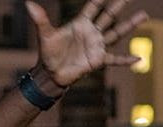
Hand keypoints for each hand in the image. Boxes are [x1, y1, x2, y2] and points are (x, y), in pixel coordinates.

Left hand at [26, 0, 148, 86]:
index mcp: (80, 24)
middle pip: (108, 16)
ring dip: (129, 25)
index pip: (93, 7)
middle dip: (118, 6)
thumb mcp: (45, 35)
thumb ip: (40, 19)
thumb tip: (28, 4)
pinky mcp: (97, 60)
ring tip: (142, 15)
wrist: (50, 74)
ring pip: (116, 33)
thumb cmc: (48, 53)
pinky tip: (138, 60)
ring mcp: (96, 45)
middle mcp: (91, 32)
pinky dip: (125, 60)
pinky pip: (114, 59)